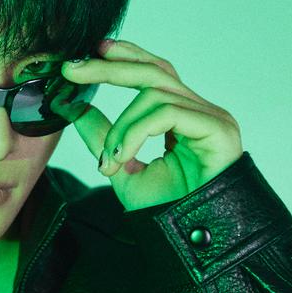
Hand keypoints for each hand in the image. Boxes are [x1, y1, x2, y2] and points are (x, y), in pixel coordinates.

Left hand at [60, 40, 243, 211]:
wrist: (192, 242)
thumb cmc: (165, 208)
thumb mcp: (122, 167)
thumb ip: (103, 137)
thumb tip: (76, 109)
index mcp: (181, 114)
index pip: (154, 71)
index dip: (126, 55)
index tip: (93, 51)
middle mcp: (199, 111)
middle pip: (153, 70)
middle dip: (109, 67)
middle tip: (72, 70)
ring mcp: (212, 118)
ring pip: (154, 93)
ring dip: (120, 125)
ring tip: (108, 158)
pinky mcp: (219, 130)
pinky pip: (167, 113)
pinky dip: (135, 132)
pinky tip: (120, 156)